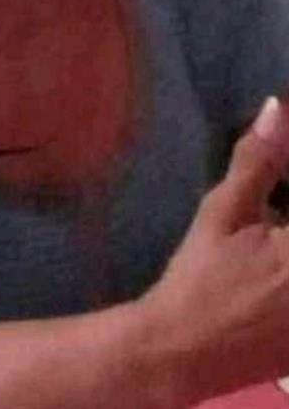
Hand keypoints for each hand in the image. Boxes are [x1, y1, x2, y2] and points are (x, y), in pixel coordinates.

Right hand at [145, 97, 288, 405]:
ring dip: (284, 231)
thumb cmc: (199, 278)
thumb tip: (276, 107)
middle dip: (285, 203)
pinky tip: (271, 259)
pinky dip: (286, 260)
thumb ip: (257, 161)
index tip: (278, 183)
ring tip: (265, 235)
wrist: (180, 351)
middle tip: (264, 217)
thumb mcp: (223, 213)